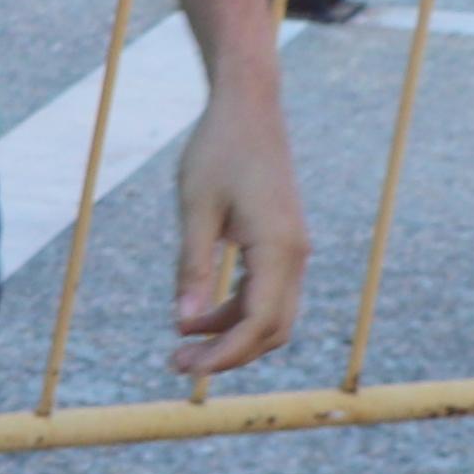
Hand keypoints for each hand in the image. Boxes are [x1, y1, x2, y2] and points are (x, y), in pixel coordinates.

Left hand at [168, 81, 309, 379]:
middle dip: (228, 353)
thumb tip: (183, 320)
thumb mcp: (195, 207)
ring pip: (271, 314)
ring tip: (183, 341)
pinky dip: (237, 310)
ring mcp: (293, 250)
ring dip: (232, 334)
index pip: (257, 324)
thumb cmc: (217, 150)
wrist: (248, 107)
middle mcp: (294, 255)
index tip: (183, 366)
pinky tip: (199, 313)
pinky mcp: (283, 242)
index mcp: (278, 249)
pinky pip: (267, 292)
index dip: (222, 353)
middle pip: (271, 330)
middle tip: (179, 364)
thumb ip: (192, 265)